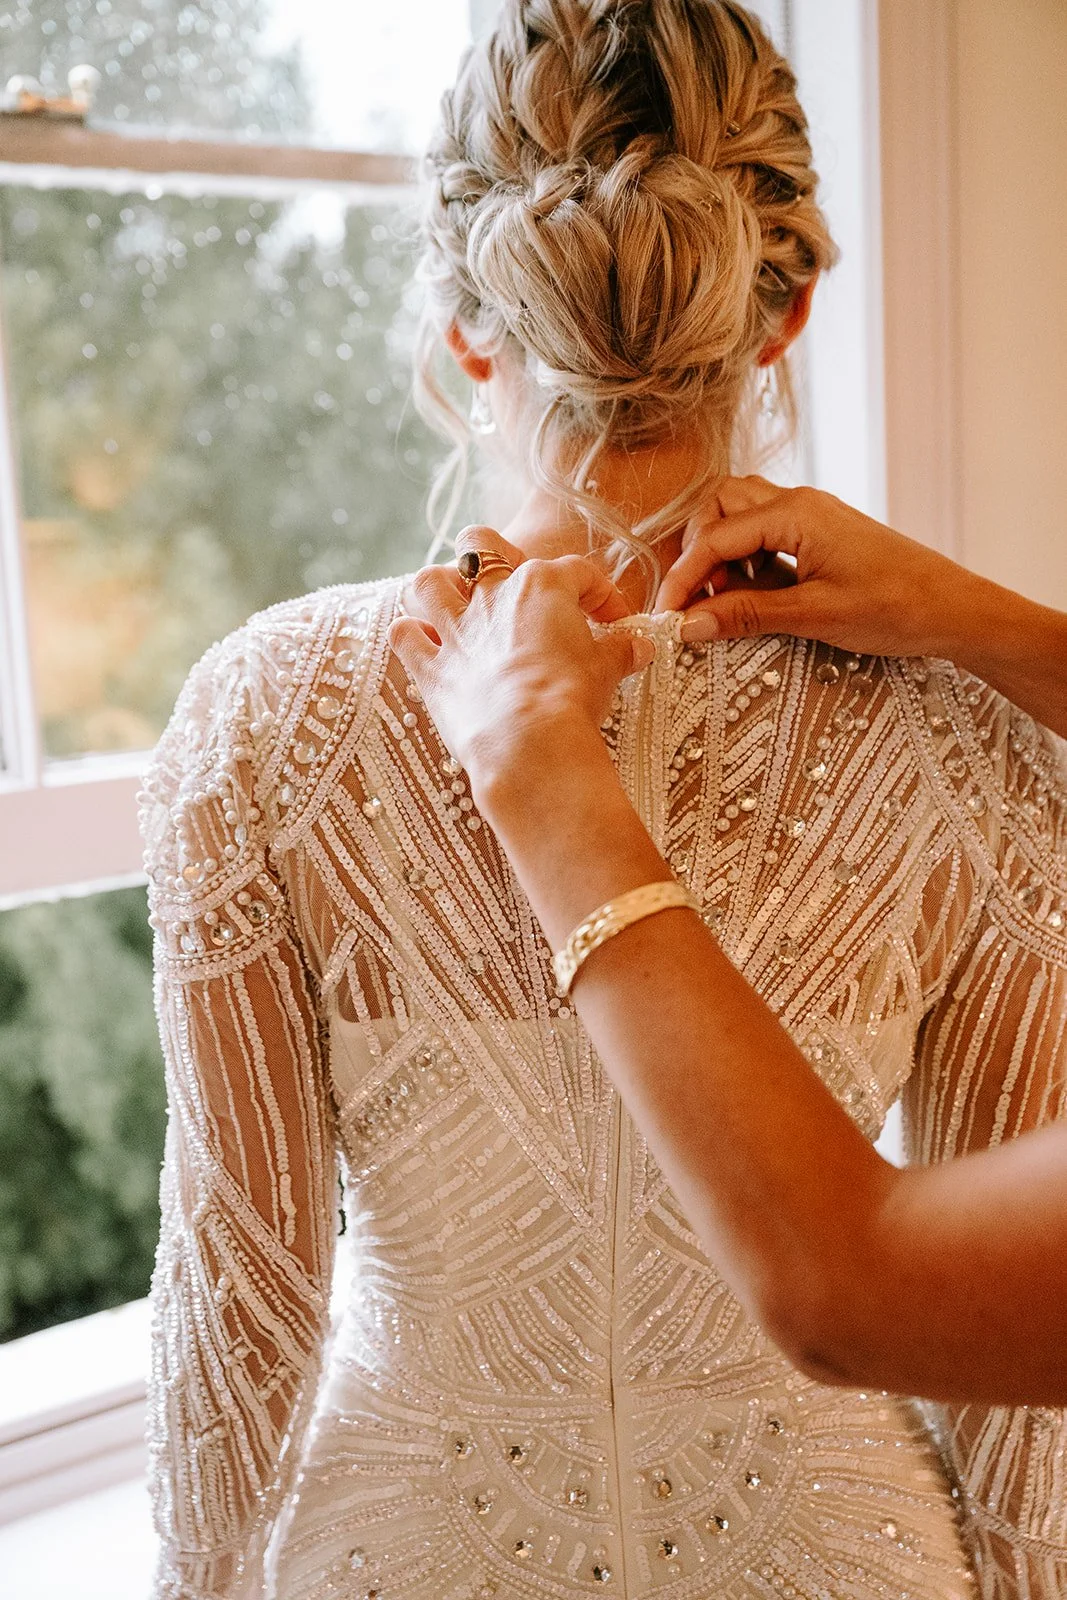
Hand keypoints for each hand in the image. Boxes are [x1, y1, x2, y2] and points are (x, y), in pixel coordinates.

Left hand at [388, 526, 654, 788]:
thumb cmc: (571, 699)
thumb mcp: (607, 671)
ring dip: (438, 588)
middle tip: (510, 586)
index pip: (577, 572)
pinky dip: (411, 637)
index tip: (613, 622)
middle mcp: (493, 596)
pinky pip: (405, 637)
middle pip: (480, 544)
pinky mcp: (432, 668)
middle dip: (491, 555)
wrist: (530, 742)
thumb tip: (640, 647)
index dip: (600, 594)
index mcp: (542, 586)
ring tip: (454, 605)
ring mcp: (457, 630)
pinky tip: (424, 645)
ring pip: (429, 582)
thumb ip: (621, 651)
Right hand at [656, 479, 967, 659]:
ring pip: (739, 515)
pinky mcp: (818, 534)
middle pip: (719, 507)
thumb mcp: (814, 616)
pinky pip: (764, 534)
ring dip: (720, 554)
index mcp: (796, 513)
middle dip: (697, 552)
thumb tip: (689, 624)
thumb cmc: (896, 607)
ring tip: (726, 601)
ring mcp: (809, 516)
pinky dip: (746, 562)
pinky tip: (755, 597)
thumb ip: (747, 615)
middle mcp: (798, 503)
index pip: (715, 538)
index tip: (667, 618)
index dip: (683, 578)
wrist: (954, 608)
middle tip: (697, 603)